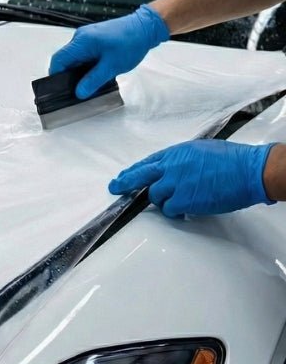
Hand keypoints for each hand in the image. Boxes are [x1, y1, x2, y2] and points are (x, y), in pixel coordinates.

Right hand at [50, 5, 169, 99]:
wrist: (146, 27)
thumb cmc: (132, 41)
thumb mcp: (112, 66)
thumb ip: (93, 81)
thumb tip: (79, 92)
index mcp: (81, 41)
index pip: (58, 60)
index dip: (57, 76)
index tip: (62, 88)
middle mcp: (80, 37)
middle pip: (65, 60)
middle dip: (70, 75)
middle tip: (79, 87)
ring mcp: (86, 36)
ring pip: (74, 58)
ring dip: (80, 70)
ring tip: (92, 79)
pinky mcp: (93, 38)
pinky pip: (82, 54)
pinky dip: (86, 64)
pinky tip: (97, 70)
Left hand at [109, 140, 275, 217]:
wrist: (249, 171)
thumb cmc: (233, 160)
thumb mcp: (202, 151)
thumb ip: (182, 161)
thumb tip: (173, 170)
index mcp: (177, 153)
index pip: (147, 163)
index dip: (133, 171)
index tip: (122, 177)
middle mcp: (171, 167)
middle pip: (139, 176)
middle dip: (124, 183)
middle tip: (115, 188)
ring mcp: (175, 184)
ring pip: (155, 197)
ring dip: (164, 201)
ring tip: (182, 199)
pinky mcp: (181, 200)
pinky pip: (169, 210)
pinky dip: (175, 212)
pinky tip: (186, 210)